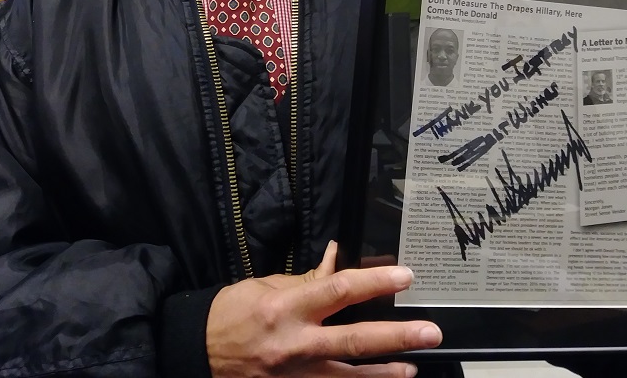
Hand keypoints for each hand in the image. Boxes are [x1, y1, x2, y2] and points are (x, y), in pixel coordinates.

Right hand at [206, 241, 441, 376]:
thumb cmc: (231, 314)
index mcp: (287, 308)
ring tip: (413, 367)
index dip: (376, 282)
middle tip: (429, 331)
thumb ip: (307, 279)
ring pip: (350, 375)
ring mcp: (295, 373)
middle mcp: (295, 343)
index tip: (404, 275)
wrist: (198, 352)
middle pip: (355, 339)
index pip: (340, 290)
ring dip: (385, 373)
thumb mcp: (266, 287)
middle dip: (397, 336)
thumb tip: (337, 260)